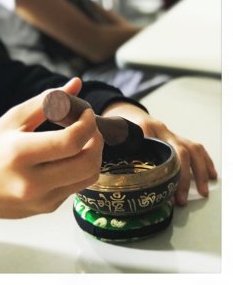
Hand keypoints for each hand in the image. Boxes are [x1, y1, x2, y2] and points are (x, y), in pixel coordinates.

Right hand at [0, 78, 103, 225]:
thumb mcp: (12, 120)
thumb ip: (47, 100)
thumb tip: (77, 83)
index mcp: (19, 154)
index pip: (71, 141)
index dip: (88, 123)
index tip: (87, 113)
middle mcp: (33, 182)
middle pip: (88, 162)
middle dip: (97, 139)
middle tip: (90, 127)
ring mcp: (43, 199)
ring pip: (89, 175)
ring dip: (94, 154)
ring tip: (82, 141)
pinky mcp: (48, 207)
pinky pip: (78, 185)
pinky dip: (81, 168)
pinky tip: (68, 158)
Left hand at [102, 102, 216, 205]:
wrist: (124, 111)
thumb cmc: (116, 126)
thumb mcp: (109, 136)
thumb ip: (107, 149)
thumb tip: (98, 173)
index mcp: (141, 128)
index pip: (153, 145)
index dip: (160, 165)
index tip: (162, 188)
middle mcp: (160, 129)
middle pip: (178, 150)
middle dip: (182, 176)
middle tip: (180, 198)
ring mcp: (170, 133)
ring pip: (191, 149)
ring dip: (199, 171)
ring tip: (200, 192)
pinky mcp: (176, 137)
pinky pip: (195, 147)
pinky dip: (205, 161)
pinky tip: (210, 175)